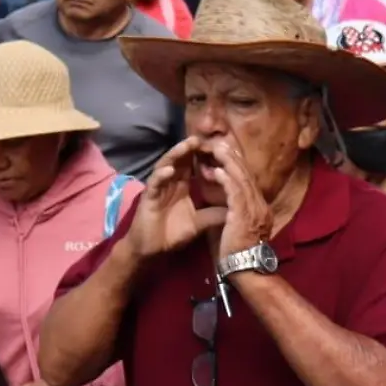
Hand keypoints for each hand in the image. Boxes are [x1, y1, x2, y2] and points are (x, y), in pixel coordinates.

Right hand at [127, 138, 228, 260]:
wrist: (151, 250)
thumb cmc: (172, 234)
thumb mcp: (200, 223)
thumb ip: (215, 213)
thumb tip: (237, 208)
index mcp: (183, 186)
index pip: (194, 165)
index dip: (205, 155)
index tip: (219, 146)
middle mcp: (170, 183)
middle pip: (181, 160)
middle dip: (192, 147)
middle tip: (205, 136)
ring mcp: (158, 188)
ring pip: (167, 165)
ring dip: (176, 154)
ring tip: (188, 144)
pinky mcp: (148, 197)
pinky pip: (154, 183)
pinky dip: (161, 176)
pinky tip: (170, 170)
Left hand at [203, 138, 272, 260]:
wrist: (246, 269)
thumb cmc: (237, 251)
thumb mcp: (236, 227)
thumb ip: (232, 211)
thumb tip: (222, 201)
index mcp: (259, 207)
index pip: (248, 180)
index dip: (237, 165)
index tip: (225, 153)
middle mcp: (260, 205)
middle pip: (247, 175)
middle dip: (233, 158)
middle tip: (220, 143)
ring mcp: (254, 209)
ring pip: (241, 180)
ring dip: (228, 164)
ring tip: (216, 150)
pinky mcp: (244, 215)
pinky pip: (234, 193)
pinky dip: (225, 181)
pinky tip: (215, 171)